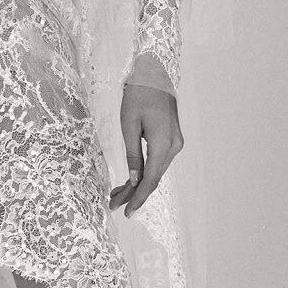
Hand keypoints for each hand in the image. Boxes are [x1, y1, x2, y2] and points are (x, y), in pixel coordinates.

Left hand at [109, 82, 182, 216]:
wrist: (155, 74)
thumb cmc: (138, 95)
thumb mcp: (129, 124)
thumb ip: (133, 154)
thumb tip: (134, 179)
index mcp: (163, 144)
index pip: (150, 180)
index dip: (138, 198)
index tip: (126, 213)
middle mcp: (173, 147)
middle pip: (153, 179)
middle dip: (133, 194)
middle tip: (112, 205)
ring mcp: (175, 144)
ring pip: (155, 172)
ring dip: (137, 184)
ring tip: (116, 194)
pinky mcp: (171, 139)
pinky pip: (157, 162)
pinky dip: (144, 172)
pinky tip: (130, 180)